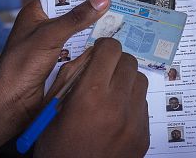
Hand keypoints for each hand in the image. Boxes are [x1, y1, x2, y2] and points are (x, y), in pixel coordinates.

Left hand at [0, 0, 110, 125]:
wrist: (12, 102)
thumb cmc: (21, 65)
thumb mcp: (50, 36)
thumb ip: (76, 18)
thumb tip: (102, 0)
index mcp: (37, 12)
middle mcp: (47, 25)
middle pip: (75, 12)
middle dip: (95, 9)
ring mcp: (56, 44)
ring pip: (81, 31)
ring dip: (97, 28)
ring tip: (125, 17)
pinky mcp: (63, 61)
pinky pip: (82, 49)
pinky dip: (95, 46)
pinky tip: (114, 42)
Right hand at [34, 38, 149, 157]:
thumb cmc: (56, 147)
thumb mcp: (52, 109)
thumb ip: (71, 78)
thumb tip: (89, 56)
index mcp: (90, 95)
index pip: (110, 50)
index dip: (103, 48)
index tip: (98, 53)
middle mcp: (117, 105)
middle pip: (129, 62)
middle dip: (115, 62)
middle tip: (103, 72)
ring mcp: (134, 121)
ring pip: (140, 81)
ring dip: (126, 81)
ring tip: (110, 94)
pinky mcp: (143, 135)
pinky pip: (143, 105)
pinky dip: (131, 103)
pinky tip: (115, 115)